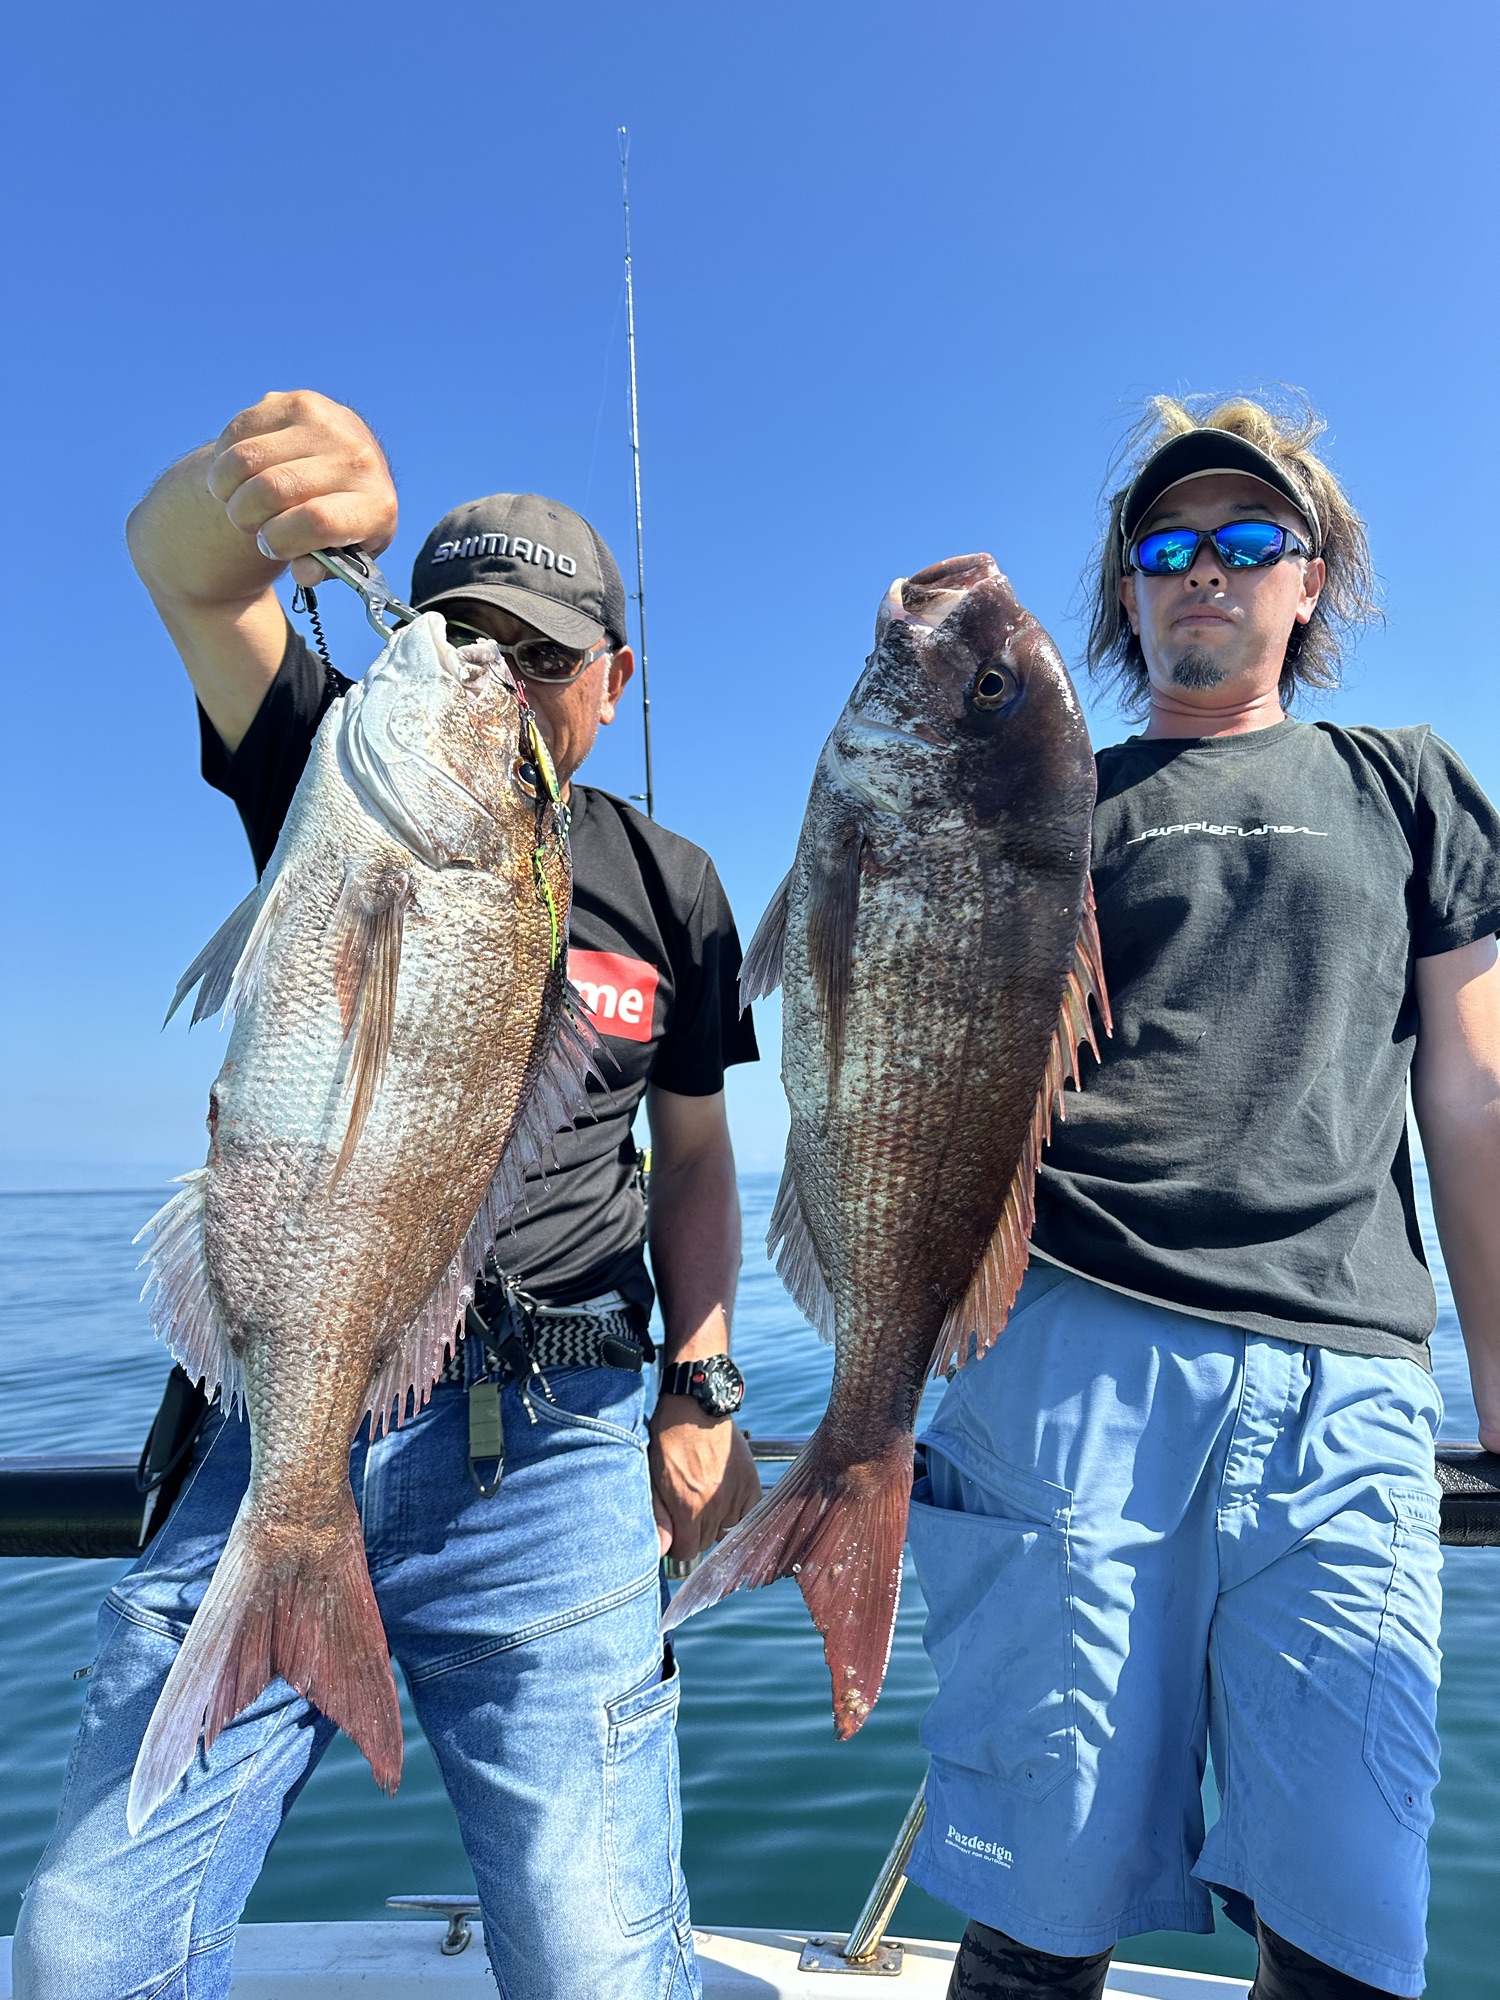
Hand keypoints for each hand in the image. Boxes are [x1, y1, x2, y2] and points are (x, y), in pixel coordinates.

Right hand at [207, 390, 397, 587]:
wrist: (350, 466)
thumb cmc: (341, 522)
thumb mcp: (340, 554)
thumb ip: (320, 568)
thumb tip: (304, 571)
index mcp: (377, 506)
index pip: (317, 522)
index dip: (280, 540)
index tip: (270, 545)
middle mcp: (358, 459)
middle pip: (272, 490)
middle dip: (246, 517)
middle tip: (248, 523)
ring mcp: (327, 424)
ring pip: (245, 460)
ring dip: (228, 489)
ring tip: (238, 500)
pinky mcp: (297, 402)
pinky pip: (237, 433)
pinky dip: (225, 459)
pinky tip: (241, 472)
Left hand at [647, 1398, 761, 1560]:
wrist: (695, 1407)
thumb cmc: (668, 1439)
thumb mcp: (654, 1477)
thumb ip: (658, 1516)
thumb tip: (660, 1550)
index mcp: (688, 1508)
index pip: (687, 1552)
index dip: (678, 1544)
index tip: (675, 1530)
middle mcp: (715, 1506)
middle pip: (706, 1542)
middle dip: (695, 1531)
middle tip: (688, 1508)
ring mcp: (735, 1494)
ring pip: (726, 1528)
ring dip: (716, 1520)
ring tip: (706, 1496)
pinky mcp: (750, 1483)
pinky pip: (748, 1514)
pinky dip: (738, 1511)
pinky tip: (725, 1496)